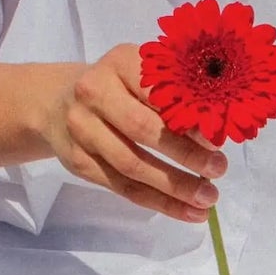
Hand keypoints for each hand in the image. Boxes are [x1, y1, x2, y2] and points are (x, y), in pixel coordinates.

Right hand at [39, 45, 226, 220]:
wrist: (56, 102)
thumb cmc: (118, 86)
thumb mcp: (142, 73)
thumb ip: (176, 92)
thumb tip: (217, 132)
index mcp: (119, 63)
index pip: (157, 91)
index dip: (188, 116)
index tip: (217, 137)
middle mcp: (93, 93)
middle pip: (142, 129)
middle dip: (186, 154)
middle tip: (219, 169)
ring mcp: (82, 130)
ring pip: (132, 166)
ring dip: (175, 187)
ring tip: (208, 198)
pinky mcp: (79, 163)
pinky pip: (124, 189)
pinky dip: (160, 203)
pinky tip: (189, 212)